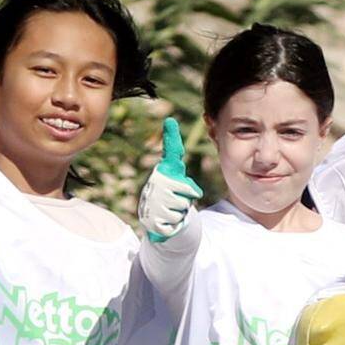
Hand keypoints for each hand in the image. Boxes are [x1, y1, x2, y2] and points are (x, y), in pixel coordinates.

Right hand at [135, 119, 202, 245]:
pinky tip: (167, 220)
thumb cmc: (175, 202)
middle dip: (188, 197)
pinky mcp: (151, 216)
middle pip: (186, 188)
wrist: (159, 223)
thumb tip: (193, 193)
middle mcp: (155, 181)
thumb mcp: (183, 190)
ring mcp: (151, 198)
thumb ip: (187, 186)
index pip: (171, 153)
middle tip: (179, 200)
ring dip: (182, 211)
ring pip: (182, 205)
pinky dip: (175, 222)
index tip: (170, 120)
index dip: (171, 137)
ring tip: (172, 210)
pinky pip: (176, 219)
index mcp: (164, 171)